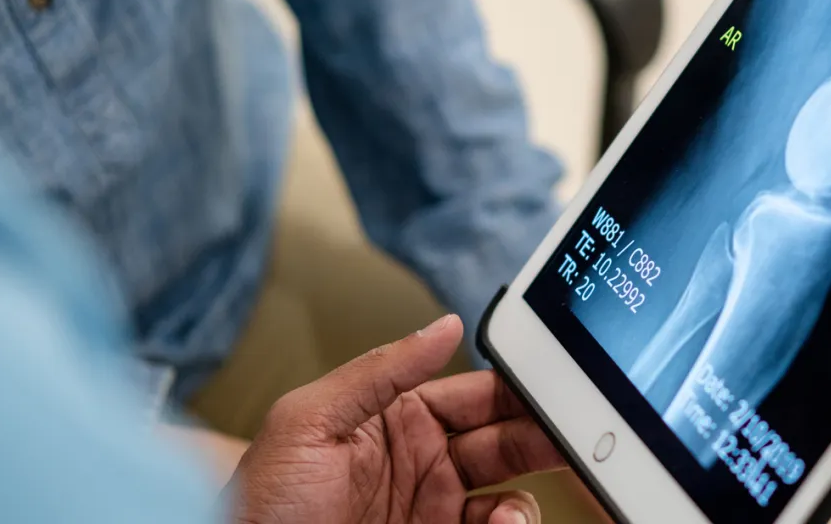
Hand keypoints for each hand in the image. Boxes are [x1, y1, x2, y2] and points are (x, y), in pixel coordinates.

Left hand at [229, 315, 566, 523]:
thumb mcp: (306, 422)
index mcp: (398, 418)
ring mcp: (434, 508)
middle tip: (571, 434)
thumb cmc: (260, 505)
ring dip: (528, 489)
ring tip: (510, 505)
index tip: (555, 385)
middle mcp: (424, 462)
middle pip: (506, 438)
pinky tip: (498, 523)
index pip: (476, 392)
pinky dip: (510, 523)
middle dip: (542, 433)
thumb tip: (443, 325)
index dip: (519, 387)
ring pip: (511, 490)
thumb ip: (379, 371)